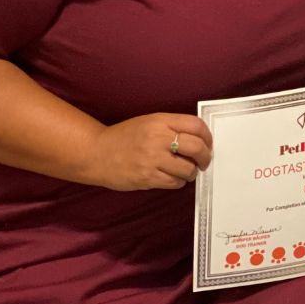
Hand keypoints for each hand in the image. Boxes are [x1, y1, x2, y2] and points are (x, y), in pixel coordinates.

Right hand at [84, 113, 212, 190]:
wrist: (96, 153)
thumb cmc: (123, 137)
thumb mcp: (147, 122)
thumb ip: (171, 127)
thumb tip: (199, 139)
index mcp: (159, 121)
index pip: (196, 125)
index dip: (208, 136)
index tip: (208, 144)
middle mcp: (157, 138)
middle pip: (197, 147)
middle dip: (205, 157)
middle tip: (203, 162)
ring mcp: (152, 159)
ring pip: (188, 169)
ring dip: (191, 172)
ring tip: (184, 171)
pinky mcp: (147, 177)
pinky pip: (175, 182)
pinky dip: (178, 182)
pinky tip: (171, 178)